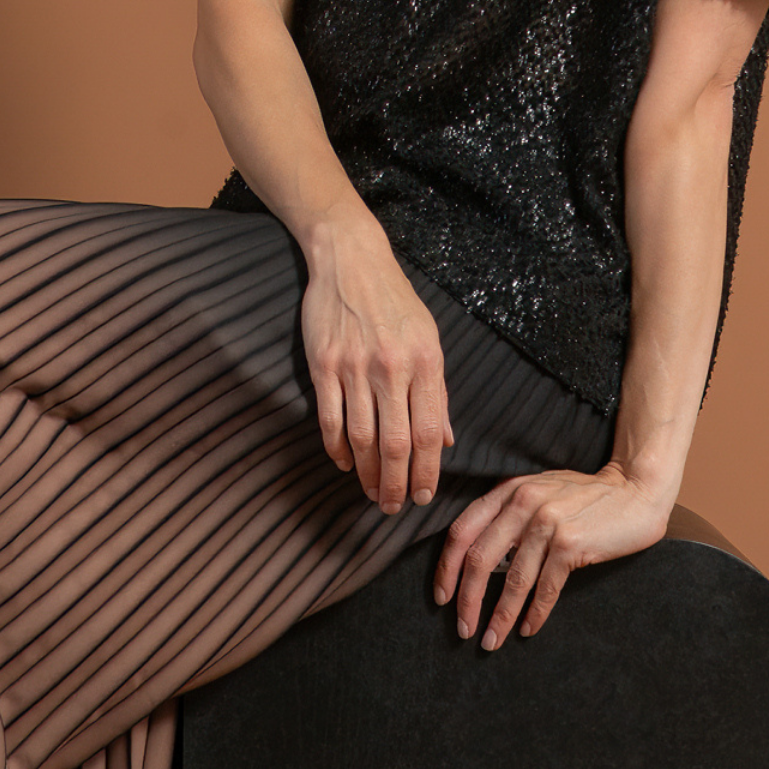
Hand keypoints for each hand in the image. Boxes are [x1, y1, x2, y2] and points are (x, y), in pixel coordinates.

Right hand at [301, 218, 453, 513]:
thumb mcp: (429, 340)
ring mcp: (354, 367)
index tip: (423, 495)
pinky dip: (336, 449)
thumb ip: (437, 392)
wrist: (351, 261)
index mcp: (425, 362)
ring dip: (367, 473)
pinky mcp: (323, 365)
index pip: (429, 432)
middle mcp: (392, 367)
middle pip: (395, 443)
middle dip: (396, 483)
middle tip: (394, 507)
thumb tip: (445, 440)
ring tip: (372, 493)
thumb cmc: (394, 302)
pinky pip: (330, 419)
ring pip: (362, 437)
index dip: (427, 471)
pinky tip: (345, 464)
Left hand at [434, 463, 675, 648]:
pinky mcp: (572, 543)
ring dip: (499, 616)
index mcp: (507, 491)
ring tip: (491, 641)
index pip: (461, 532)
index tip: (442, 598)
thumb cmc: (584, 497)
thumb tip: (474, 559)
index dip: (446, 569)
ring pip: (512, 580)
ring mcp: (548, 523)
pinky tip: (527, 629)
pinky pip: (546, 587)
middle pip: (478, 559)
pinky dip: (534, 613)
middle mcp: (523, 503)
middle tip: (462, 629)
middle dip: (467, 601)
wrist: (637, 488)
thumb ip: (507, 515)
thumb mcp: (538, 492)